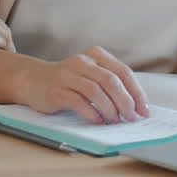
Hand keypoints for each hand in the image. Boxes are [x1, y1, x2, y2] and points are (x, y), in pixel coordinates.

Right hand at [16, 46, 150, 124]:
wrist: (32, 79)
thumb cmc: (68, 81)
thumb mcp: (90, 75)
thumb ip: (110, 84)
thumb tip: (135, 107)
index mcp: (96, 55)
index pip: (123, 72)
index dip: (136, 92)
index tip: (144, 110)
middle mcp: (82, 61)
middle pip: (111, 81)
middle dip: (125, 102)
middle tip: (131, 118)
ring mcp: (68, 74)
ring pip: (96, 90)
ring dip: (110, 109)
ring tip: (115, 120)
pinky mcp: (56, 89)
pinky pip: (78, 101)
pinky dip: (91, 113)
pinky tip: (98, 121)